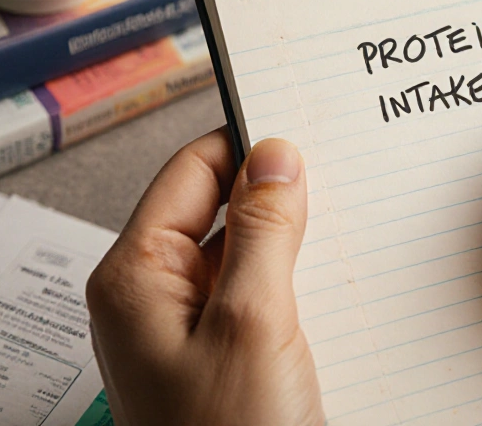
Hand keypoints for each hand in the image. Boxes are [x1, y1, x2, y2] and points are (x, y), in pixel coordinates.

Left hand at [86, 130, 322, 425]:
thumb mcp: (253, 324)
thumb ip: (262, 231)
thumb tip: (275, 155)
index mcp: (136, 276)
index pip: (191, 171)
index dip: (247, 143)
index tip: (306, 126)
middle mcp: (154, 296)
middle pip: (218, 210)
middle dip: (279, 196)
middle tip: (340, 179)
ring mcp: (187, 329)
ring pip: (244, 254)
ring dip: (293, 244)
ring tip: (345, 238)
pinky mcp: (220, 357)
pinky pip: (256, 297)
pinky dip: (295, 285)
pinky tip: (333, 288)